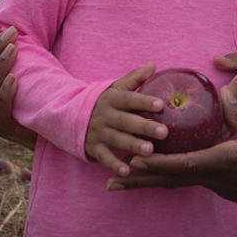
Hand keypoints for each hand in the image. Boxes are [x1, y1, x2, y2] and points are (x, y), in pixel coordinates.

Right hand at [85, 61, 167, 175]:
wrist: (72, 117)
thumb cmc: (105, 103)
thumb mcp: (116, 89)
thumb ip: (134, 78)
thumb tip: (153, 64)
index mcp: (112, 99)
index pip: (129, 99)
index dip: (144, 101)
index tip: (162, 104)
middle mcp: (105, 115)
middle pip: (126, 121)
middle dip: (144, 126)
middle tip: (164, 132)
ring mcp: (98, 132)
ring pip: (116, 139)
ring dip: (132, 145)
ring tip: (150, 150)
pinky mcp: (93, 147)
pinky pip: (104, 157)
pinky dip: (114, 165)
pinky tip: (128, 171)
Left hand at [106, 85, 236, 223]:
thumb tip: (223, 93)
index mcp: (225, 162)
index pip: (184, 164)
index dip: (157, 162)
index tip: (134, 159)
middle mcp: (215, 178)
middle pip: (171, 179)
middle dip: (140, 179)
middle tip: (110, 182)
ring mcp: (218, 186)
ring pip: (178, 182)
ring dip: (151, 179)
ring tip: (125, 179)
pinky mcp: (223, 188)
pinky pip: (190, 180)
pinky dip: (171, 176)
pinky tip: (164, 171)